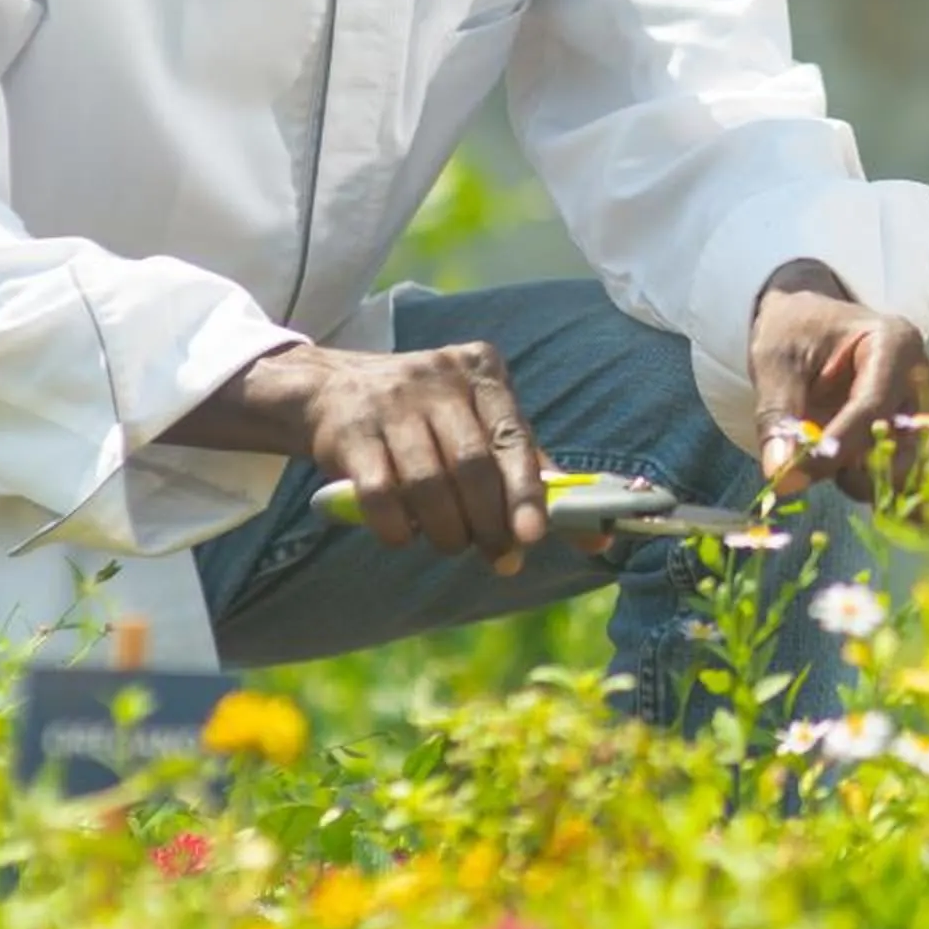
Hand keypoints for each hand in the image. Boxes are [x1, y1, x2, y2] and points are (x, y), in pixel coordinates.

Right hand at [168, 341, 550, 573]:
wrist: (333, 391)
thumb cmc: (429, 417)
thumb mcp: (480, 423)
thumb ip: (530, 471)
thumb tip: (595, 537)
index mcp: (482, 371)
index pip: (513, 437)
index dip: (525, 492)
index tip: (532, 536)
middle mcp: (438, 378)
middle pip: (472, 465)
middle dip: (488, 522)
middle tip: (497, 556)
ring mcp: (391, 402)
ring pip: (428, 483)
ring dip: (446, 530)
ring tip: (451, 544)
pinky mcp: (350, 432)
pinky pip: (380, 494)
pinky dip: (397, 528)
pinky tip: (405, 536)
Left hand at [749, 261, 928, 525]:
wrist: (816, 329)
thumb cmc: (799, 335)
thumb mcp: (775, 363)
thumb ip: (778, 417)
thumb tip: (781, 475)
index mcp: (896, 344)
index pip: (873, 408)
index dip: (836, 449)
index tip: (794, 478)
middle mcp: (928, 380)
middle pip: (915, 449)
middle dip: (867, 475)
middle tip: (825, 469)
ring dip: (887, 492)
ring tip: (846, 475)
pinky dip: (916, 508)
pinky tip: (875, 500)